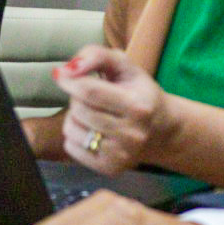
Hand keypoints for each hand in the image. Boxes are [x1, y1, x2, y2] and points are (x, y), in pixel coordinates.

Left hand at [54, 45, 177, 174]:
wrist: (161, 128)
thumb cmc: (138, 91)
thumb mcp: (124, 65)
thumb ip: (96, 55)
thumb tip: (68, 69)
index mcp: (138, 105)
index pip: (90, 92)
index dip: (69, 81)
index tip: (62, 75)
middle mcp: (132, 133)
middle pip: (79, 110)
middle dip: (76, 98)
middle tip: (90, 96)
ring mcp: (122, 154)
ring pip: (72, 130)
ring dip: (74, 117)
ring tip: (91, 113)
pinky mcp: (110, 168)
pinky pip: (72, 148)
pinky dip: (74, 136)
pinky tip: (91, 129)